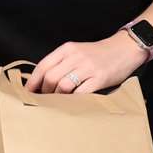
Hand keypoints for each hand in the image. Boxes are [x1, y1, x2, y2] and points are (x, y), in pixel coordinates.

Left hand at [26, 35, 147, 93]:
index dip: (33, 82)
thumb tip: (41, 81)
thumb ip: (61, 63)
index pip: (43, 66)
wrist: (124, 49)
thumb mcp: (76, 51)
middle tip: (44, 100)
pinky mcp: (99, 78)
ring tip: (58, 102)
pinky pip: (80, 93)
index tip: (27, 92)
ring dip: (57, 97)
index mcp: (67, 49)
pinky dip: (73, 100)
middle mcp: (75, 56)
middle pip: (50, 78)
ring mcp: (88, 67)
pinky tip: (72, 103)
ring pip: (63, 86)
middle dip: (44, 92)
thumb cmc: (98, 54)